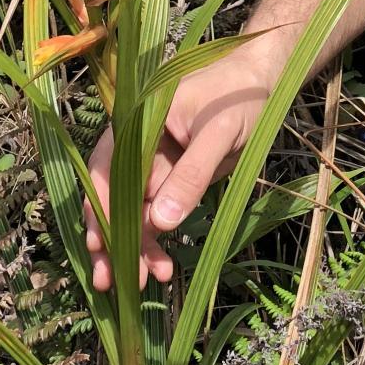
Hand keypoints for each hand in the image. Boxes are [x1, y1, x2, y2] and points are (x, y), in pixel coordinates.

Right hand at [84, 59, 272, 289]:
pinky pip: (157, 213)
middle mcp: (136, 146)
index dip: (101, 207)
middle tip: (110, 280)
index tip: (101, 245)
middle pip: (114, 196)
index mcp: (136, 122)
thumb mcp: (219, 133)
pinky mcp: (171, 180)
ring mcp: (153, 165)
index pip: (107, 169)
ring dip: (136, 247)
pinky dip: (156, 241)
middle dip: (112, 239)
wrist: (263, 83)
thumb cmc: (238, 97)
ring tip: (147, 281)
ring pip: (134, 212)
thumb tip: (160, 223)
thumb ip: (191, 174)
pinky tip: (161, 268)